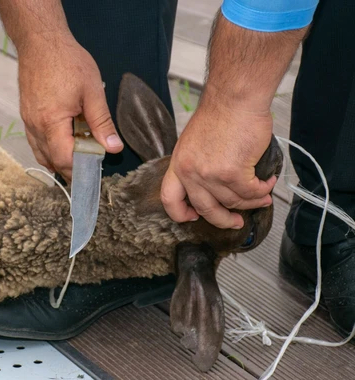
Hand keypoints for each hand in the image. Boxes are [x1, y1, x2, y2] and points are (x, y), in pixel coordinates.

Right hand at [16, 35, 122, 180]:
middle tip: (91, 168)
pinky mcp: (26, 116)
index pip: (64, 159)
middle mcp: (35, 126)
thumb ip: (102, 123)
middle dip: (71, 169)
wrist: (41, 42)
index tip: (96, 171)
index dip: (81, 170)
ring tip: (79, 160)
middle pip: (52, 161)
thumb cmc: (66, 61)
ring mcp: (28, 122)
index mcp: (51, 122)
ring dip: (59, 161)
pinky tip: (63, 146)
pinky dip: (49, 150)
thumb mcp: (92, 92)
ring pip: (41, 154)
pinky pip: (36, 142)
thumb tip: (113, 147)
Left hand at [161, 96, 276, 228]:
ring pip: (233, 201)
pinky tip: (268, 183)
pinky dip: (262, 190)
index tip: (193, 217)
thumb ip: (196, 164)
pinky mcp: (232, 173)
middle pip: (205, 209)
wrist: (234, 98)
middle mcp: (190, 172)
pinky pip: (250, 192)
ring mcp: (210, 175)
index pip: (170, 199)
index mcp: (178, 164)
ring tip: (262, 195)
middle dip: (223, 220)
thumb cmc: (220, 113)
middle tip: (236, 222)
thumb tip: (211, 185)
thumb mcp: (193, 142)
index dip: (181, 213)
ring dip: (252, 201)